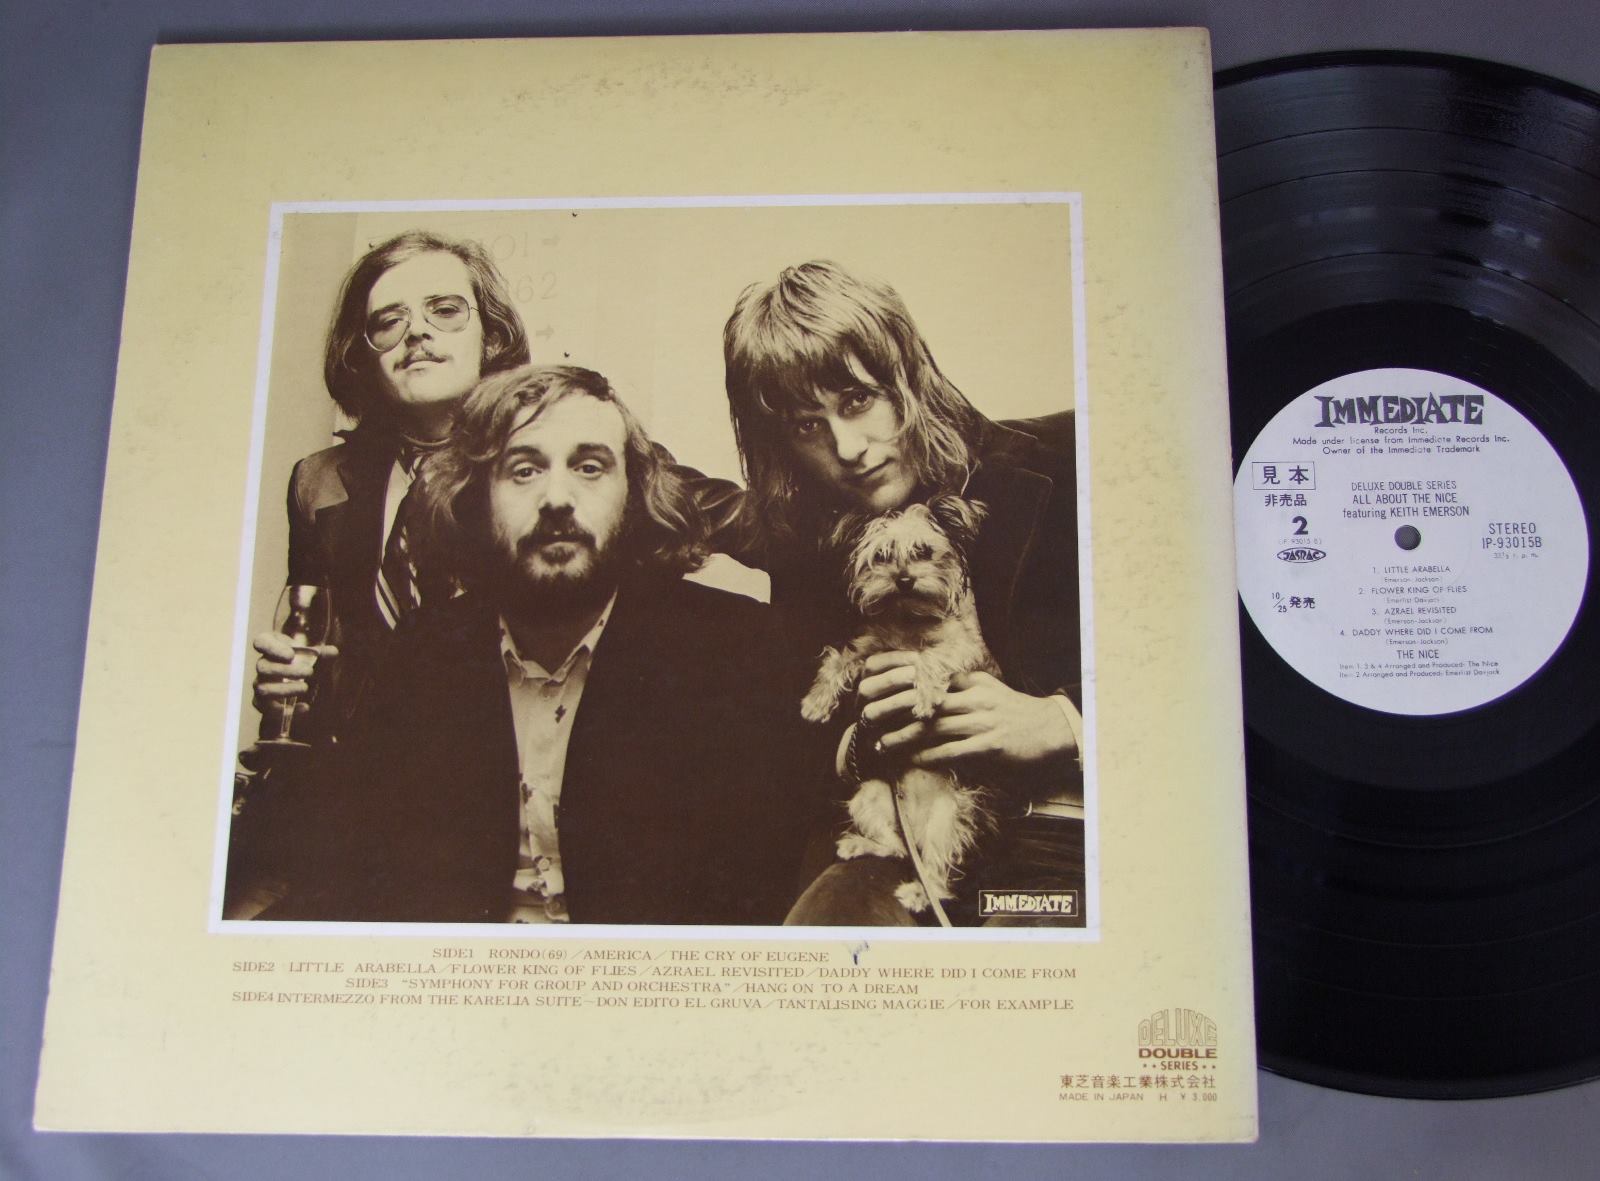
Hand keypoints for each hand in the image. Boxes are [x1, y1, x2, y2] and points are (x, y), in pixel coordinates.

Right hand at [251, 630, 336, 711]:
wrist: (286, 681)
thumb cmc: (297, 661)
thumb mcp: (307, 654)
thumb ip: (319, 653)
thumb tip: (334, 652)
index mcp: (270, 647)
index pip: (261, 642)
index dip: (273, 648)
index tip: (291, 655)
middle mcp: (261, 665)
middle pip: (263, 667)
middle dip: (286, 670)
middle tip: (310, 672)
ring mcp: (259, 683)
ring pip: (263, 689)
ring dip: (285, 690)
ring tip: (305, 687)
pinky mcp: (261, 702)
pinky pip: (267, 708)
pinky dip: (285, 710)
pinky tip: (304, 707)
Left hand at [858, 652, 1076, 775]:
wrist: (1050, 729)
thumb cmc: (1014, 711)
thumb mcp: (988, 689)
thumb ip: (960, 686)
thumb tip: (930, 686)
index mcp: (972, 683)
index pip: (931, 679)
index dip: (901, 684)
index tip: (877, 691)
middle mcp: (975, 699)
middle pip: (926, 704)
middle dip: (894, 711)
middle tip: (869, 718)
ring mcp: (982, 722)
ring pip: (935, 729)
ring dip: (905, 737)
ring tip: (883, 743)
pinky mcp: (990, 746)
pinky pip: (953, 752)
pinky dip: (930, 756)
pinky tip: (913, 760)